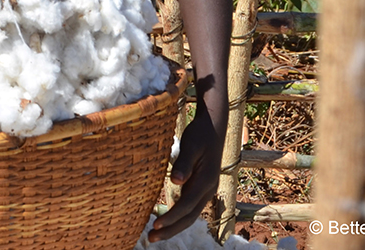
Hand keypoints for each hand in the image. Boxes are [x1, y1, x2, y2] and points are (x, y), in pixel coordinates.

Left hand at [148, 109, 223, 241]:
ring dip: (173, 226)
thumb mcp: (191, 145)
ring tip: (154, 234)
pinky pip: (189, 207)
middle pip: (190, 217)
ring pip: (190, 214)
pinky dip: (177, 216)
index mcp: (206, 181)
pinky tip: (165, 220)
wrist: (214, 127)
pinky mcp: (200, 187)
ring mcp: (205, 190)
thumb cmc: (200, 134)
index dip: (171, 217)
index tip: (156, 225)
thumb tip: (176, 182)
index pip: (187, 205)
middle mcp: (208, 189)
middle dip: (171, 230)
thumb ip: (184, 164)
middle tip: (151, 239)